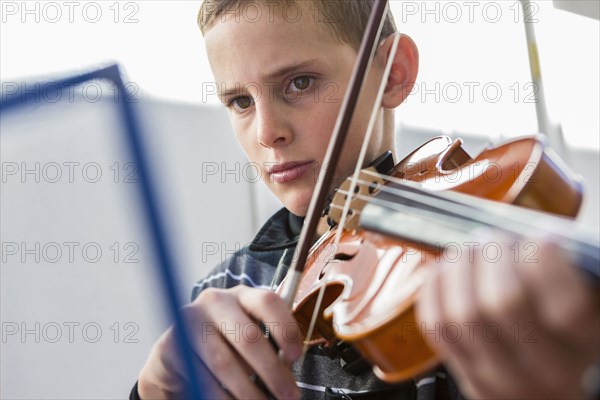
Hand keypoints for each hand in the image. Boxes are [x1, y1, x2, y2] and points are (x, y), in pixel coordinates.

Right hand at [137, 286, 302, 398]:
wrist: (179, 354)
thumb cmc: (226, 344)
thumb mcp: (249, 336)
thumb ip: (270, 345)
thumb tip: (287, 372)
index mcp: (243, 295)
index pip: (268, 302)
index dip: (285, 328)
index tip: (297, 356)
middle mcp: (216, 301)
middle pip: (248, 337)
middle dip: (272, 372)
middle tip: (289, 396)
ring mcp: (191, 320)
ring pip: (225, 363)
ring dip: (248, 391)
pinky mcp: (172, 344)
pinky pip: (202, 378)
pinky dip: (222, 398)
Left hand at [416, 238, 599, 398]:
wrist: (545, 386)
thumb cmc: (565, 331)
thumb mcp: (585, 302)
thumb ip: (564, 272)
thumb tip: (534, 236)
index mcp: (583, 345)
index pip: (565, 308)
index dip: (545, 262)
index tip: (541, 237)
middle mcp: (543, 369)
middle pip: (503, 303)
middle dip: (493, 257)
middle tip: (495, 238)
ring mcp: (498, 375)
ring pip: (462, 313)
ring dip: (459, 268)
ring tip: (469, 249)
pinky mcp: (463, 371)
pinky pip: (435, 324)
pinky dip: (435, 287)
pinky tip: (447, 268)